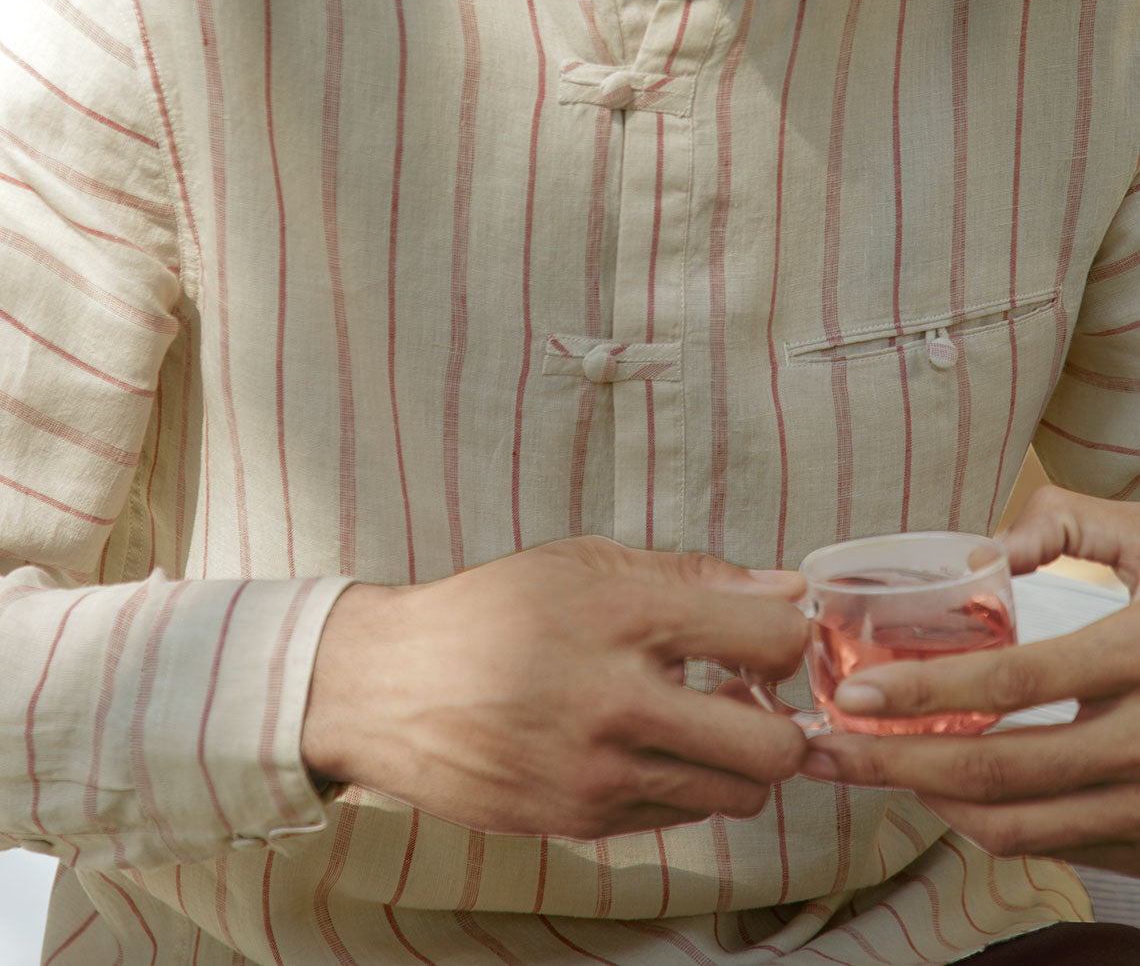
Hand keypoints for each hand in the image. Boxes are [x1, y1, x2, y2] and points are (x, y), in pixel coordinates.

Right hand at [302, 536, 808, 838]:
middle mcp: (620, 701)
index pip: (772, 639)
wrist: (390, 687)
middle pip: (776, 745)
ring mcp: (602, 773)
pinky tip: (647, 745)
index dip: (789, 638)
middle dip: (785, 721)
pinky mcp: (583, 821)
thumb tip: (788, 590)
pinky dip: (685, 784)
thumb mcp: (584, 562)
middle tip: (753, 697)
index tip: (768, 638)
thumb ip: (693, 575)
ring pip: (740, 793)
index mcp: (626, 616)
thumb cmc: (490, 611)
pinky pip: (681, 814)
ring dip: (739, 760)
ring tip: (700, 721)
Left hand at [800, 487, 1139, 874]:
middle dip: (893, 765)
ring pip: (1019, 828)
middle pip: (1000, 774)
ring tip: (868, 767)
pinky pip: (1054, 845)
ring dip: (927, 803)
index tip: (853, 692)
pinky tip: (941, 785)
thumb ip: (1071, 522)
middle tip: (822, 749)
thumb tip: (992, 545)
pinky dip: (985, 823)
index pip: (1013, 684)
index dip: (923, 693)